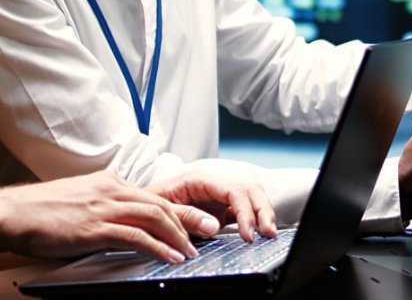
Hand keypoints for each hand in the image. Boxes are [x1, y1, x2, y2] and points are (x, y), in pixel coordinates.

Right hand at [0, 170, 210, 263]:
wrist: (13, 213)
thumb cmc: (41, 212)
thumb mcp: (79, 203)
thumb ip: (103, 210)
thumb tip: (121, 226)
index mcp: (108, 183)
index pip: (152, 195)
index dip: (178, 209)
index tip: (196, 221)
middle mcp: (109, 190)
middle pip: (160, 203)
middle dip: (189, 219)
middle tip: (210, 231)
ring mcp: (102, 208)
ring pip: (153, 216)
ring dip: (178, 234)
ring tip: (194, 249)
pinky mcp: (94, 228)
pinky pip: (134, 236)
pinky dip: (157, 247)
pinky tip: (169, 257)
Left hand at [148, 171, 277, 241]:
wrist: (142, 203)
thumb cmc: (150, 202)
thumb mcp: (162, 208)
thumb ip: (185, 216)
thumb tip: (213, 226)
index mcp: (199, 178)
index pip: (231, 189)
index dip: (244, 211)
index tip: (247, 234)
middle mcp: (213, 181)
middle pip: (246, 188)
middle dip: (261, 210)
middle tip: (268, 234)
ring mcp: (219, 192)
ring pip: (250, 195)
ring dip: (262, 212)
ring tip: (269, 233)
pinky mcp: (221, 205)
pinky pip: (244, 207)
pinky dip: (254, 218)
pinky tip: (259, 231)